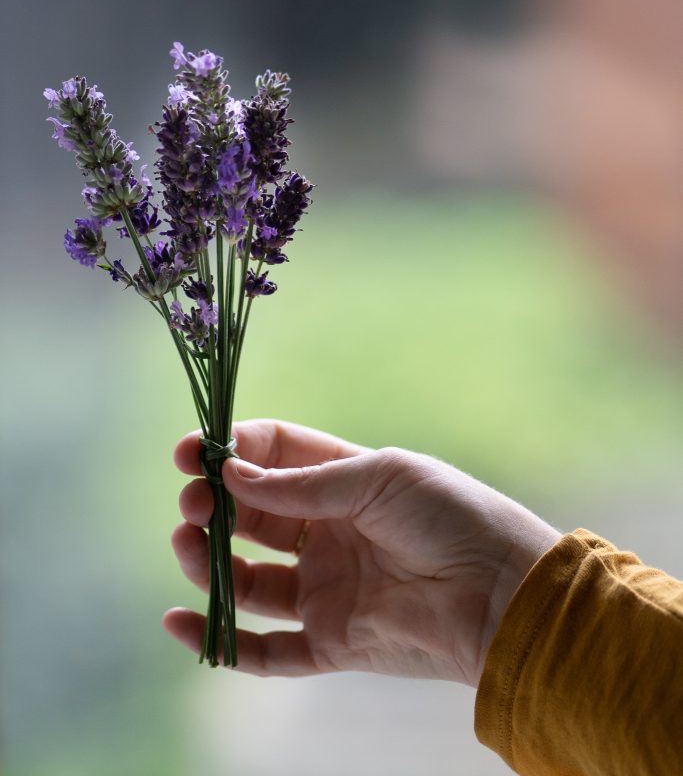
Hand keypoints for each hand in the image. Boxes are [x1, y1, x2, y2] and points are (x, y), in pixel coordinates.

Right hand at [163, 420, 559, 686]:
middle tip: (190, 501)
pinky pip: (265, 650)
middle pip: (251, 519)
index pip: (273, 460)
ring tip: (185, 542)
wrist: (502, 593)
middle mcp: (328, 534)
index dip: (233, 454)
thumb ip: (303, 485)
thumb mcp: (378, 478)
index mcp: (344, 482)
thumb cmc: (451, 516)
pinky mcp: (330, 642)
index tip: (195, 453)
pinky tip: (180, 622)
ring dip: (206, 562)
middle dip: (212, 506)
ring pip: (246, 580)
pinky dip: (218, 640)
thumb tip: (232, 477)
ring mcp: (326, 589)